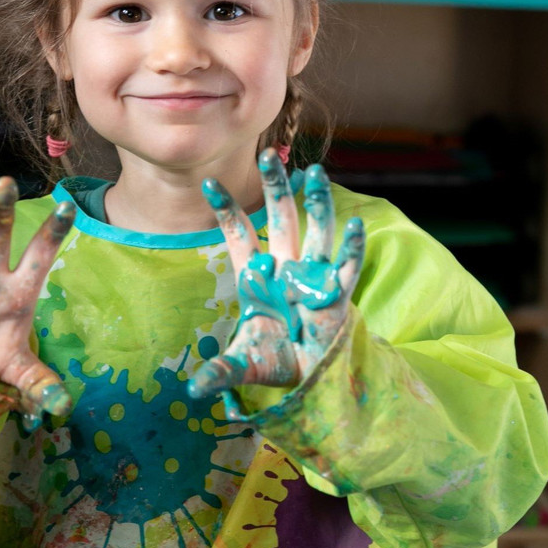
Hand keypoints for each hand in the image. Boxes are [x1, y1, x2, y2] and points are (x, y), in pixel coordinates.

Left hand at [189, 150, 364, 401]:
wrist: (307, 380)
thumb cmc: (274, 363)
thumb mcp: (244, 367)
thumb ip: (222, 373)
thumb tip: (194, 392)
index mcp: (256, 278)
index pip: (240, 235)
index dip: (227, 209)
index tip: (208, 183)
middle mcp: (285, 268)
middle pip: (280, 218)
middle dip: (276, 188)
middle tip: (269, 155)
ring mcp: (312, 278)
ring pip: (315, 231)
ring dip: (316, 203)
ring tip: (315, 172)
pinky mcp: (337, 295)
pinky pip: (346, 267)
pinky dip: (352, 248)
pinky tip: (353, 225)